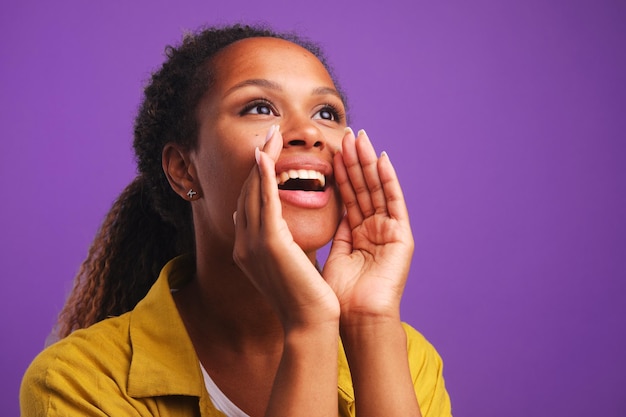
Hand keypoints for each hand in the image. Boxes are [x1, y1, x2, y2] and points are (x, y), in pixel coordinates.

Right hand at [232, 125, 339, 328]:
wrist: (308, 322)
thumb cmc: (303, 296)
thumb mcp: (286, 263)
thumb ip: (278, 243)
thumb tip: (280, 227)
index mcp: (246, 249)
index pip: (249, 204)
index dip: (257, 176)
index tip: (267, 154)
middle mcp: (243, 244)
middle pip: (248, 192)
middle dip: (258, 161)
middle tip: (270, 134)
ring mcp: (251, 243)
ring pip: (254, 191)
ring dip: (262, 160)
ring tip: (272, 135)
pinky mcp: (268, 242)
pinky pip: (265, 201)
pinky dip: (264, 176)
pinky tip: (266, 156)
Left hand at [323, 128, 413, 322]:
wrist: (355, 318)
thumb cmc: (338, 294)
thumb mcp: (330, 253)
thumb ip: (331, 229)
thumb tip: (317, 210)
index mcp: (357, 234)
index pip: (347, 196)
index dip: (339, 173)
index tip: (330, 150)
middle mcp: (375, 229)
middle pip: (363, 188)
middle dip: (354, 161)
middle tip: (345, 134)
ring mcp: (390, 231)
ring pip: (376, 189)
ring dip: (368, 162)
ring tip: (360, 137)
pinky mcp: (402, 236)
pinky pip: (394, 202)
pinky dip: (388, 180)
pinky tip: (381, 158)